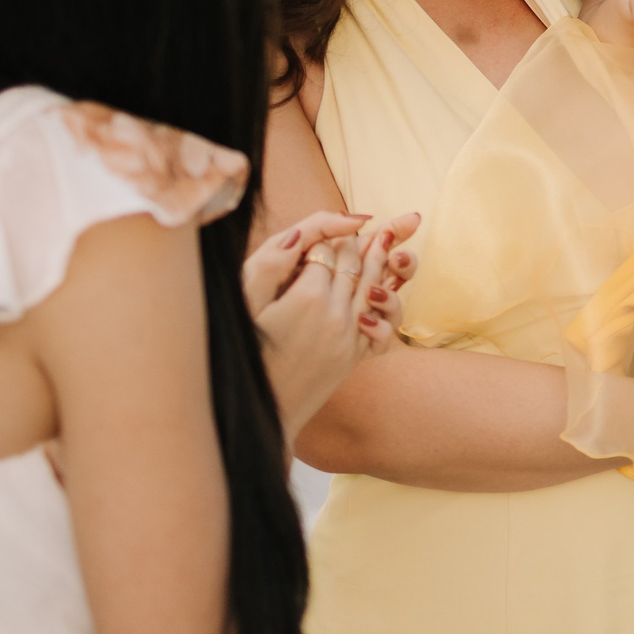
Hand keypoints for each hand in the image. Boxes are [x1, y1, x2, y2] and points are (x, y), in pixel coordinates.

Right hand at [247, 212, 418, 442]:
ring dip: (381, 262)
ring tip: (390, 241)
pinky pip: (377, 318)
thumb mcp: (246, 302)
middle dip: (364, 241)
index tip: (333, 225)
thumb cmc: (243, 352)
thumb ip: (272, 263)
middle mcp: (336, 314)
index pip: (326, 250)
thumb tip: (302, 234)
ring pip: (372, 287)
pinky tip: (383, 285)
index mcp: (308, 296)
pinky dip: (384, 298)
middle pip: (354, 265)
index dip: (327, 235)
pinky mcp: (353, 355)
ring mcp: (349, 336)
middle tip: (377, 222)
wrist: (260, 410)